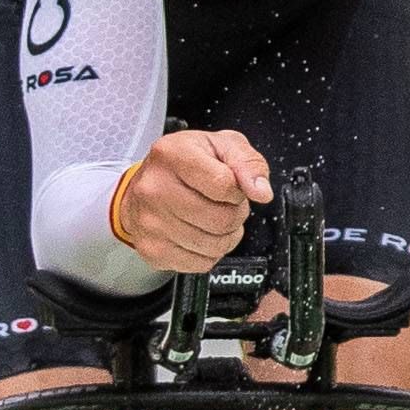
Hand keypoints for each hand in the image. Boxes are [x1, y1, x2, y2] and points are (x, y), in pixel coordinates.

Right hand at [113, 128, 271, 273]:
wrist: (148, 183)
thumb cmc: (186, 162)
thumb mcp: (222, 145)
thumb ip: (249, 163)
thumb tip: (261, 191)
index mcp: (172, 155)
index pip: (223, 184)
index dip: (237, 190)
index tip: (231, 187)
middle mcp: (154, 189)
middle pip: (221, 219)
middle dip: (234, 214)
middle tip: (224, 204)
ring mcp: (150, 223)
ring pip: (214, 245)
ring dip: (225, 235)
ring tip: (213, 217)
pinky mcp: (153, 250)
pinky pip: (202, 263)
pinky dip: (210, 252)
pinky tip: (200, 233)